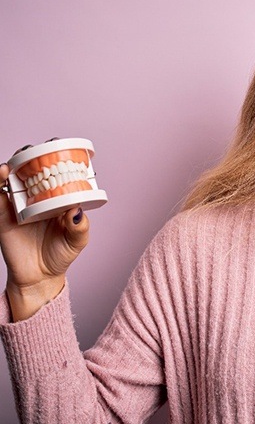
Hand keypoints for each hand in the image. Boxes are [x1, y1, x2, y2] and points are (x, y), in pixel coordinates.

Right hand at [0, 151, 88, 320]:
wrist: (40, 277)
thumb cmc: (60, 255)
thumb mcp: (77, 241)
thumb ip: (79, 227)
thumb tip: (76, 210)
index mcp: (57, 199)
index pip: (57, 173)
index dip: (58, 158)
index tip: (62, 147)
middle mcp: (38, 198)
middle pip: (34, 169)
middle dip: (36, 155)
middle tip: (42, 149)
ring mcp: (20, 205)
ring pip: (15, 178)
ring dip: (16, 164)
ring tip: (20, 158)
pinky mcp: (4, 215)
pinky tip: (4, 173)